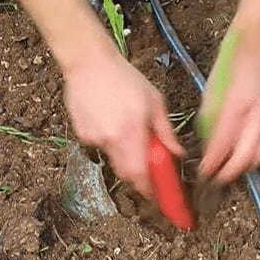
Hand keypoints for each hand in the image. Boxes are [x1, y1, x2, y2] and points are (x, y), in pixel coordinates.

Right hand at [63, 50, 182, 199]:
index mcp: (131, 133)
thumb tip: (177, 153)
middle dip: (139, 176)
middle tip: (149, 168)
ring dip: (125, 153)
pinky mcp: (82, 133)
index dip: (150, 190)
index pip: (141, 175)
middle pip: (126, 173)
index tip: (159, 197)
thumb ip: (166, 131)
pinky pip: (101, 145)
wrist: (88, 62)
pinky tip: (110, 118)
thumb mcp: (154, 101)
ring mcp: (94, 138)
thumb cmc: (124, 78)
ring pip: (114, 158)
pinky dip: (110, 140)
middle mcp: (111, 140)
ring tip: (126, 125)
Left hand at [199, 42, 259, 183]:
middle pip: (246, 156)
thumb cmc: (229, 67)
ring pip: (259, 154)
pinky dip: (253, 155)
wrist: (257, 50)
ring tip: (228, 172)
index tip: (203, 172)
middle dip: (230, 172)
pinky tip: (242, 157)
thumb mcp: (211, 93)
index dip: (213, 161)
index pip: (224, 141)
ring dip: (243, 167)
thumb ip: (209, 121)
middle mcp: (257, 113)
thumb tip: (205, 145)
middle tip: (215, 180)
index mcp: (237, 104)